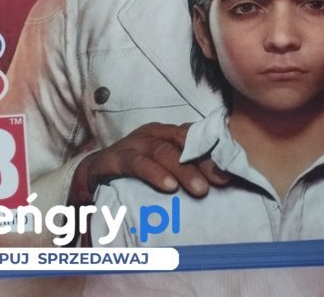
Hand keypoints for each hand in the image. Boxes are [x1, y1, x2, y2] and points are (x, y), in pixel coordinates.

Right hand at [69, 123, 229, 204]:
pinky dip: (154, 174)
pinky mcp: (116, 158)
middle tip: (219, 181)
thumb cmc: (134, 171)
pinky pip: (137, 163)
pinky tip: (168, 187)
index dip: (213, 152)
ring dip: (183, 170)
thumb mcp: (161, 168)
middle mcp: (152, 134)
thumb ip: (184, 169)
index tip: (230, 173)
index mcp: (166, 133)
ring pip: (162, 151)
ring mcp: (134, 143)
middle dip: (203, 161)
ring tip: (199, 189)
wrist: (93, 173)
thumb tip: (218, 182)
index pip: (195, 137)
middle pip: (182, 142)